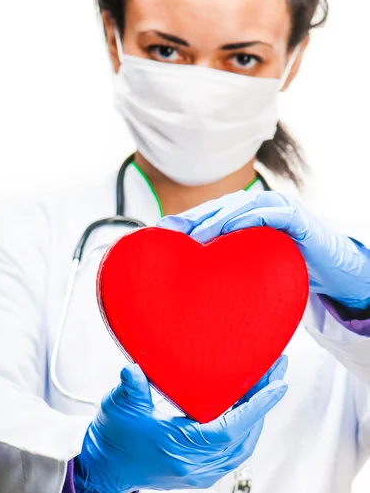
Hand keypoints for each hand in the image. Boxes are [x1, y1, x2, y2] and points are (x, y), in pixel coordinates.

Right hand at [74, 357, 287, 492]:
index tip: (279, 385)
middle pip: (244, 435)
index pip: (231, 428)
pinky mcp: (198, 472)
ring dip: (257, 417)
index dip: (258, 406)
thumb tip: (135, 368)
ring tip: (267, 387)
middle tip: (277, 373)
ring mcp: (199, 472)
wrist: (103, 467)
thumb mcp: (120, 405)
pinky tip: (247, 411)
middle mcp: (195, 466)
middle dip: (264, 403)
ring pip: (242, 446)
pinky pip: (233, 453)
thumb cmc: (114, 438)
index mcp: (180, 449)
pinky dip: (245, 430)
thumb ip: (132, 385)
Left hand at [158, 189, 369, 310]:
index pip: (209, 215)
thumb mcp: (251, 268)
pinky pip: (269, 214)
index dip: (183, 222)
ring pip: (240, 207)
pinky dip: (248, 219)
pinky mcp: (295, 217)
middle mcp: (258, 207)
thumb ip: (228, 268)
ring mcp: (277, 208)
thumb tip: (192, 285)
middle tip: (165, 232)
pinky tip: (228, 229)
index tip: (157, 235)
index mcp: (244, 218)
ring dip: (215, 217)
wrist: (334, 272)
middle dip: (191, 218)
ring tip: (192, 234)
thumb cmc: (289, 270)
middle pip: (218, 208)